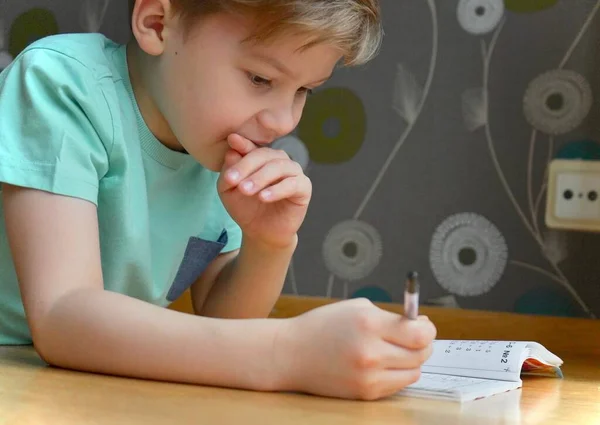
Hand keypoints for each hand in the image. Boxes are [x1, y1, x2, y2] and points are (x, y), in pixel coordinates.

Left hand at [217, 134, 310, 247]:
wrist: (261, 233)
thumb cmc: (246, 208)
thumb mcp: (229, 190)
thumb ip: (229, 172)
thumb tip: (231, 152)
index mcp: (262, 158)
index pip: (253, 147)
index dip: (243, 144)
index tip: (232, 140)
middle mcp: (279, 161)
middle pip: (264, 155)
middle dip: (246, 166)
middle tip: (232, 180)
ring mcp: (294, 172)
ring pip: (279, 167)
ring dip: (260, 177)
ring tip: (245, 190)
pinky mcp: (304, 187)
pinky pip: (292, 184)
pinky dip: (277, 189)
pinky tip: (264, 197)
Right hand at [274, 298, 435, 399]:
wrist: (291, 354)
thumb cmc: (322, 326)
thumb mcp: (356, 308)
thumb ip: (390, 316)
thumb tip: (421, 326)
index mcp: (369, 324)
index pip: (420, 334)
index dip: (428, 329)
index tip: (424, 325)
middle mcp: (371, 352)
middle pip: (421, 354)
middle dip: (423, 344)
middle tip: (414, 337)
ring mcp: (368, 376)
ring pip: (413, 372)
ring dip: (411, 361)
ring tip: (395, 351)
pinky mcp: (365, 393)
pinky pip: (397, 385)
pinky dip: (397, 374)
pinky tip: (383, 363)